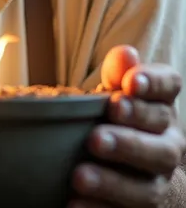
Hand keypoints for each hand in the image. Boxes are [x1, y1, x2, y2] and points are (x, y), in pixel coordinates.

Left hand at [70, 46, 185, 207]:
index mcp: (163, 107)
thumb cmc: (115, 117)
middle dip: (128, 142)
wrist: (123, 164)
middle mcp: (170, 145)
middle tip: (95, 138)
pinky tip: (75, 203)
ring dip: (112, 182)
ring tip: (79, 175)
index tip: (130, 83)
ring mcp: (160, 182)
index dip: (154, 84)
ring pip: (146, 188)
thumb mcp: (115, 91)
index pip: (171, 87)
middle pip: (161, 147)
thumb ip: (118, 73)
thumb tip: (126, 54)